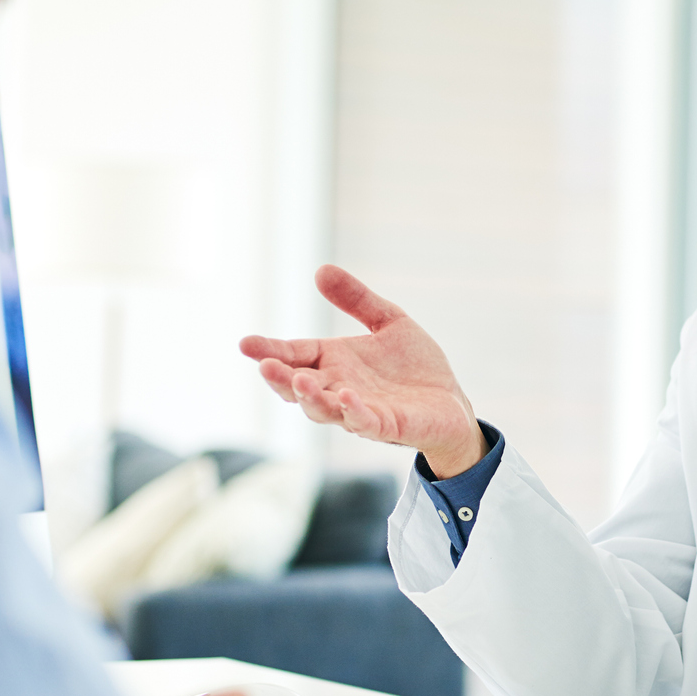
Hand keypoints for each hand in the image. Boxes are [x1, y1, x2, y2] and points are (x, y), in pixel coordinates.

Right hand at [239, 265, 485, 476]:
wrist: (451, 402)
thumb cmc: (415, 366)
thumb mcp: (388, 321)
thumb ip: (356, 299)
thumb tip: (320, 269)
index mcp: (334, 362)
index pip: (295, 354)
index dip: (270, 350)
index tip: (245, 344)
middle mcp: (339, 388)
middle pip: (299, 387)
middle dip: (279, 379)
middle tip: (264, 366)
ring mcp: (361, 410)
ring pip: (324, 409)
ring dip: (310, 397)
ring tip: (298, 379)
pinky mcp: (387, 426)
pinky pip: (365, 421)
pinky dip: (354, 412)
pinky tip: (348, 396)